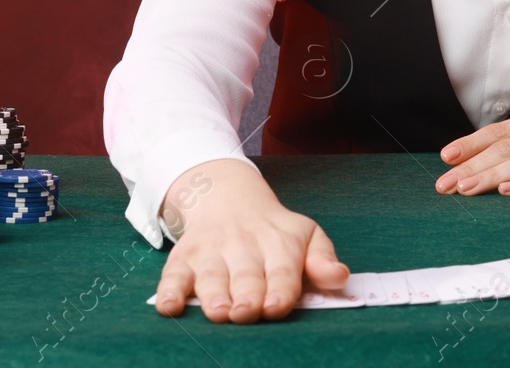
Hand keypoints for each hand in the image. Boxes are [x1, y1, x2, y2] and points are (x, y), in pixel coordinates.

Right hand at [153, 158, 349, 323]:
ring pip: (211, 276)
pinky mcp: (184, 258)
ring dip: (213, 295)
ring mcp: (211, 252)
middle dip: (246, 295)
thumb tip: (340, 278)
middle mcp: (243, 246)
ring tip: (219, 311)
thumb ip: (323, 259)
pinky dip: (169, 291)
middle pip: (246, 276)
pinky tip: (170, 307)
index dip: (279, 290)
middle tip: (246, 312)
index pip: (282, 270)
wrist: (228, 197)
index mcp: (279, 243)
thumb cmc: (274, 230)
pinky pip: (173, 275)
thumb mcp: (306, 235)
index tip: (276, 307)